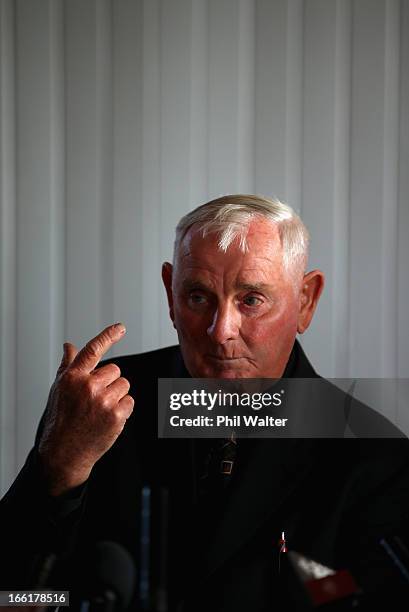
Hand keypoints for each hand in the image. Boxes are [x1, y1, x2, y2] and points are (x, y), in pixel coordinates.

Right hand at [38, 323, 133, 495]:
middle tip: (95, 399)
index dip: (108, 336)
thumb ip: (68, 365)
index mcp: (73, 377)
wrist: (64, 452)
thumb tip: (70, 345)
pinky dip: (123, 409)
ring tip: (100, 410)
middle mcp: (88, 386)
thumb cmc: (61, 419)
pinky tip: (107, 419)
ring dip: (117, 396)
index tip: (120, 328)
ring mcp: (103, 401)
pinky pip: (130, 401)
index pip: (93, 350)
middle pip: (115, 370)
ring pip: (124, 386)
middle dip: (109, 382)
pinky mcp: (116, 416)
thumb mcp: (59, 389)